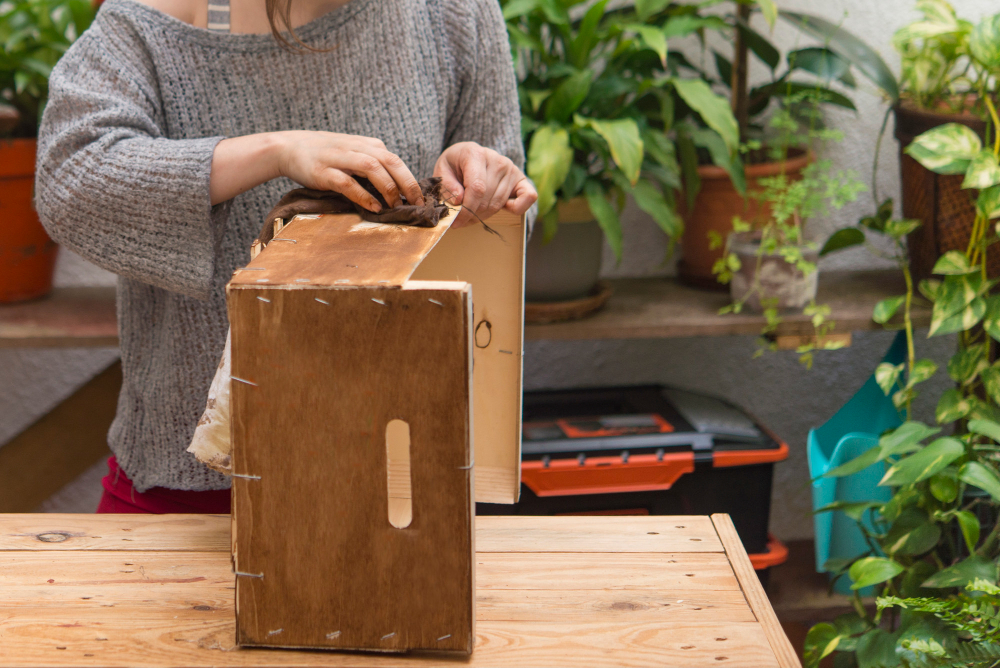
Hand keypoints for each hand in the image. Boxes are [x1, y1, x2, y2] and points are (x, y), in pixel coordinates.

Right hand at [274, 131, 423, 211]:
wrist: (289, 147)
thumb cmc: (326, 154)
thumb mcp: (354, 153)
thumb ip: (374, 164)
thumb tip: (399, 188)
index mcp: (368, 144)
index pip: (397, 161)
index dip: (411, 180)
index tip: (421, 199)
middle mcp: (357, 147)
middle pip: (390, 162)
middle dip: (407, 184)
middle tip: (416, 204)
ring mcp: (340, 158)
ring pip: (372, 168)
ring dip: (387, 188)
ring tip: (395, 206)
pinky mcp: (324, 171)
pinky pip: (348, 183)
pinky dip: (363, 196)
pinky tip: (373, 208)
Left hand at [433, 142, 536, 227]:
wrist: (468, 154)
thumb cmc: (455, 165)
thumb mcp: (442, 171)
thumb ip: (447, 185)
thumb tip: (459, 200)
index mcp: (475, 154)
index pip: (476, 188)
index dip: (467, 210)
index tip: (456, 222)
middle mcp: (496, 160)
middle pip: (486, 199)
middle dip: (472, 215)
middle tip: (460, 220)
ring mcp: (511, 168)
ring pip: (498, 204)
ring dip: (484, 215)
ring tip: (472, 213)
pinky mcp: (521, 178)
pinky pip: (528, 197)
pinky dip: (517, 208)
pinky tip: (502, 208)